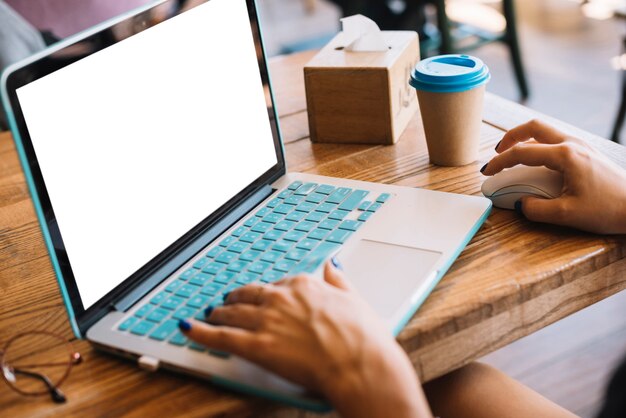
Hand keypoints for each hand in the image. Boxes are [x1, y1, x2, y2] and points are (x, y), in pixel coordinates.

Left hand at [180, 261, 431, 417]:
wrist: (361, 365)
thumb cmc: (363, 337)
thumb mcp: (354, 298)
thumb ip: (338, 280)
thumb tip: (333, 263)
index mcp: (305, 285)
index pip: (277, 284)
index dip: (266, 293)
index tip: (261, 296)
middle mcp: (282, 298)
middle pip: (249, 295)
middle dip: (236, 299)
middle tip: (228, 301)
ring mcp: (267, 321)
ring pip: (233, 313)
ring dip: (219, 313)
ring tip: (211, 314)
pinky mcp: (257, 346)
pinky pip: (221, 337)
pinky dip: (201, 332)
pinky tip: (188, 328)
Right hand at [482, 120, 625, 233]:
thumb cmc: (609, 210)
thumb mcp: (566, 215)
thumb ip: (536, 209)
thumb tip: (520, 204)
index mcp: (565, 156)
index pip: (522, 153)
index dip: (500, 162)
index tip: (487, 173)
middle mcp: (573, 144)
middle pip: (533, 127)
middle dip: (510, 137)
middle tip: (497, 152)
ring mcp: (582, 146)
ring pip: (546, 130)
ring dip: (525, 138)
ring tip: (513, 154)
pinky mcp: (587, 152)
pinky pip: (557, 139)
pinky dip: (539, 144)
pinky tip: (537, 161)